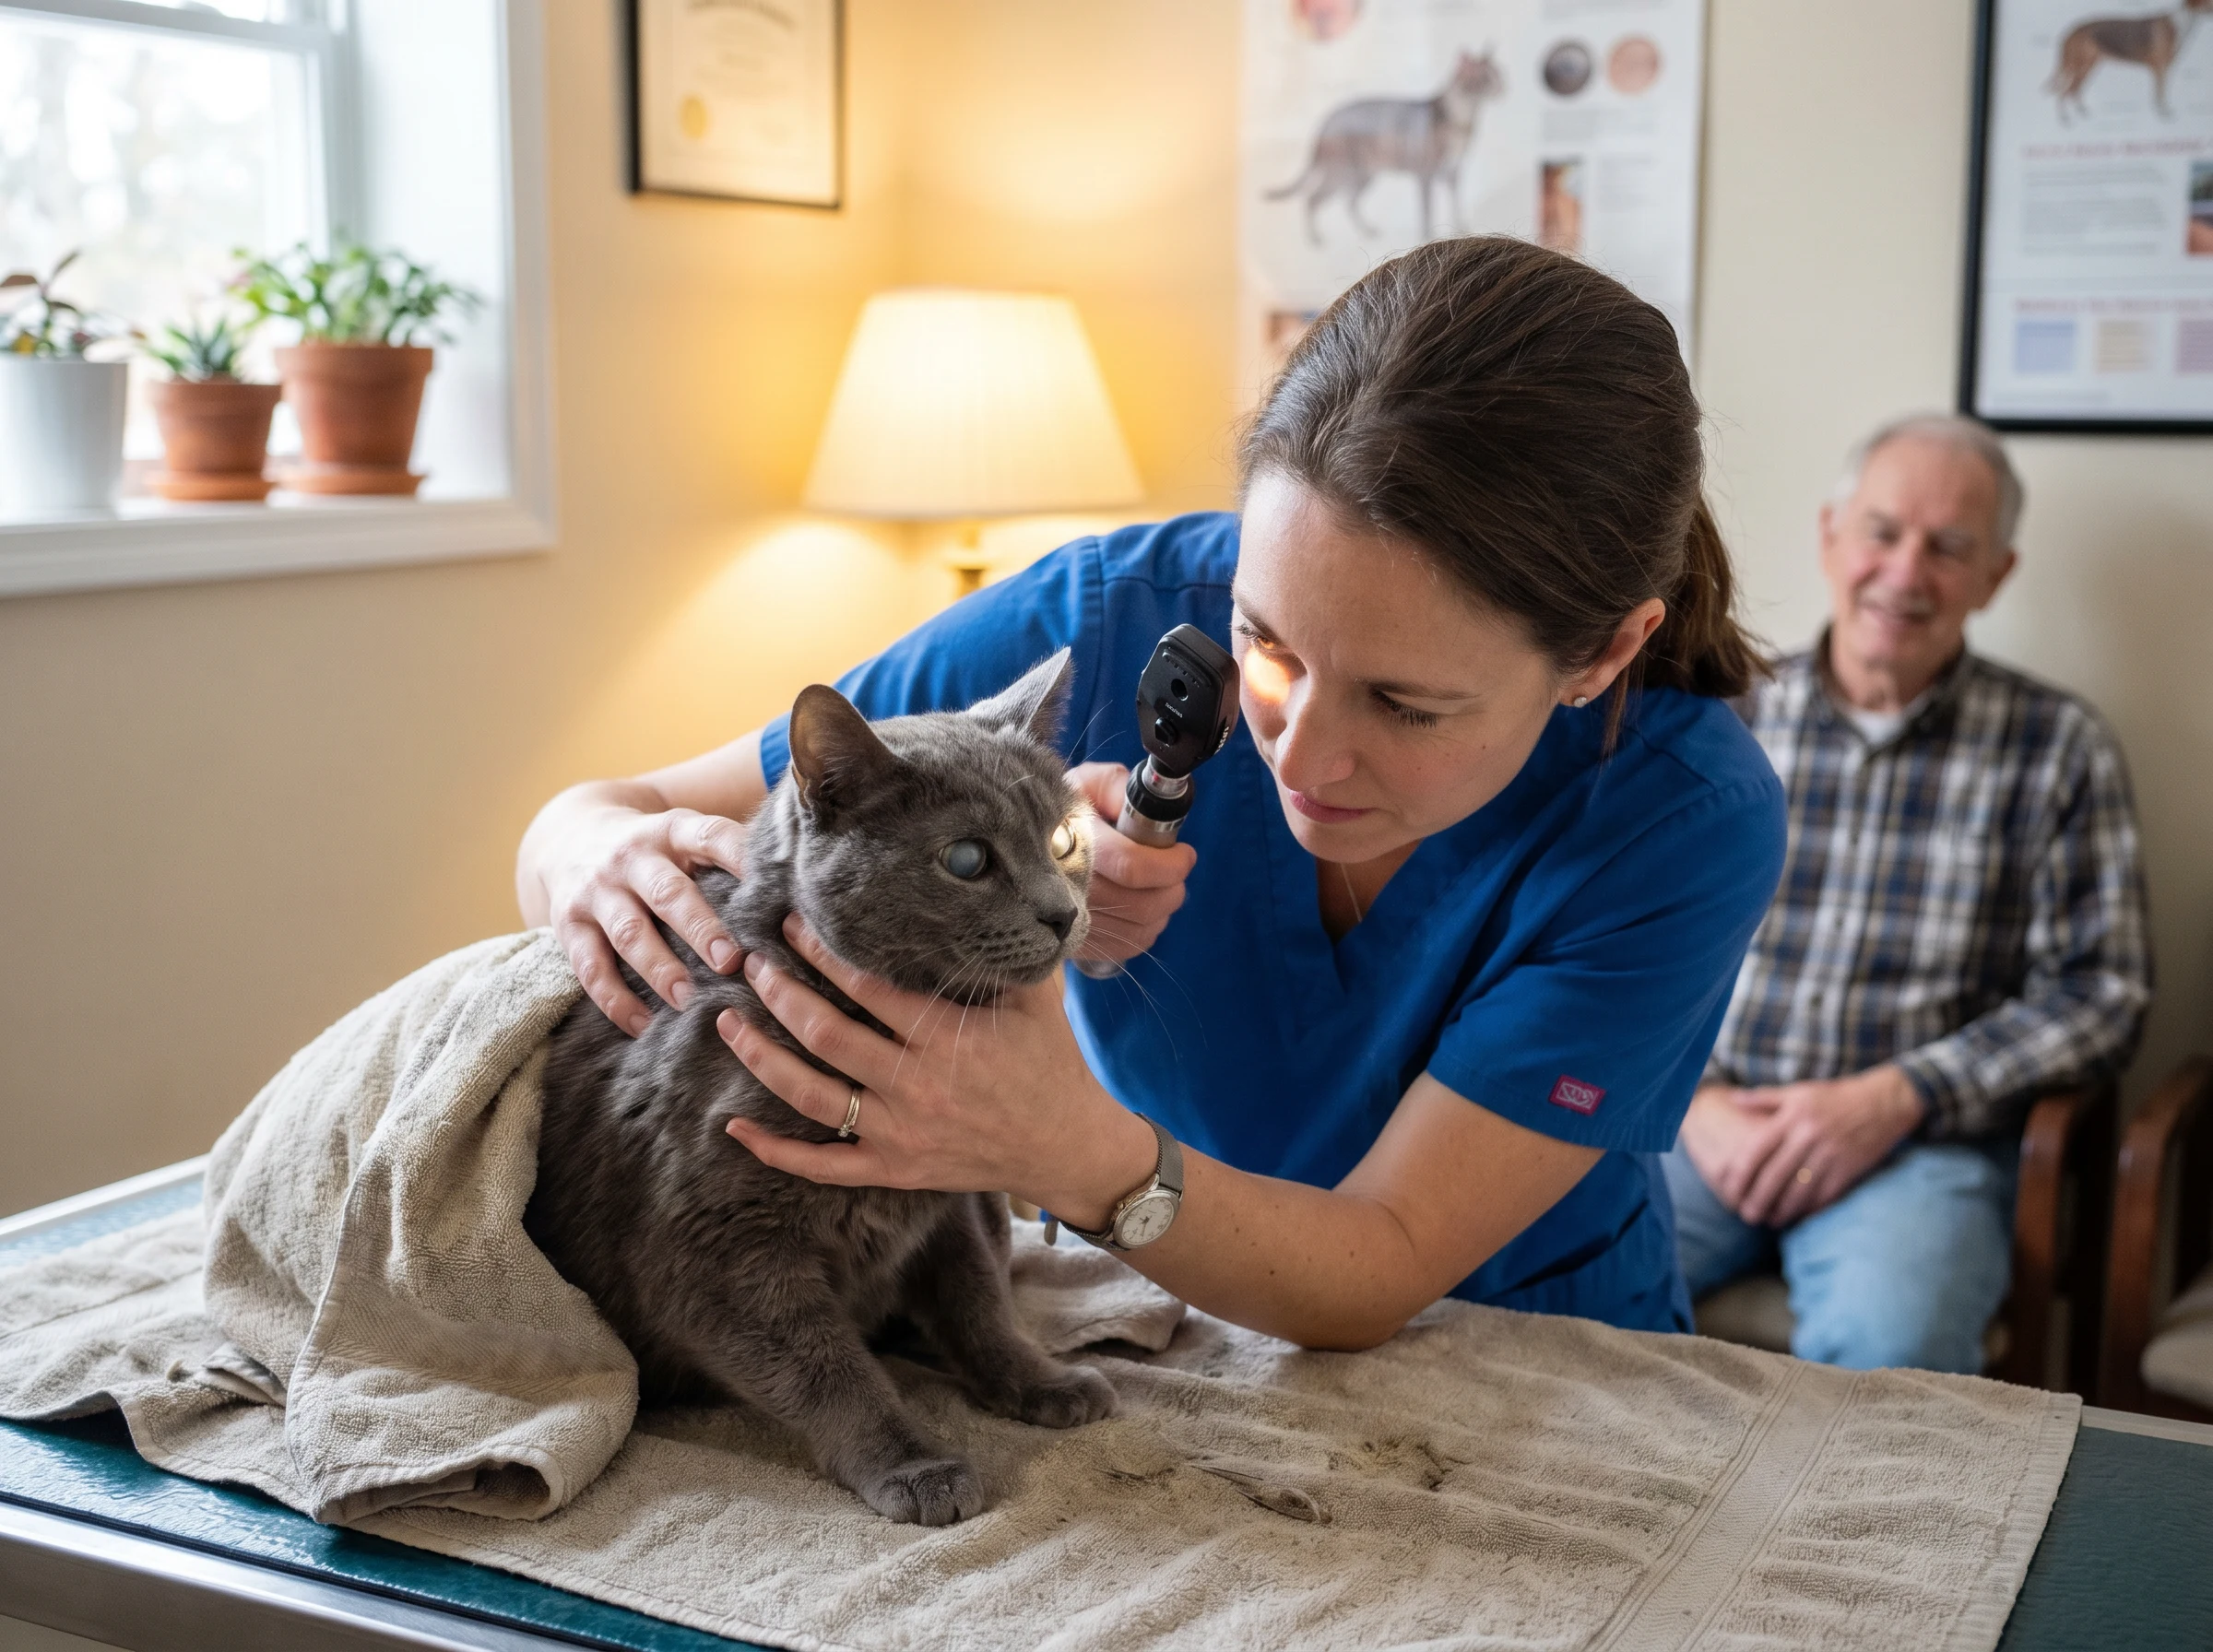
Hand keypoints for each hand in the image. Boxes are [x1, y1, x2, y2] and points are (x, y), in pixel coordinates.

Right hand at [538, 800, 749, 1034]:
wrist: (570, 835)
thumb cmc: (656, 851)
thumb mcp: (686, 838)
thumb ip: (728, 861)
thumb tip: (799, 900)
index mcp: (674, 831)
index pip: (711, 837)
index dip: (740, 857)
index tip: (772, 887)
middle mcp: (633, 857)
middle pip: (668, 892)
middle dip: (699, 927)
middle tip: (729, 961)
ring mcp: (598, 890)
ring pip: (629, 932)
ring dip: (659, 968)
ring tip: (686, 1000)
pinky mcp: (569, 923)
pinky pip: (590, 966)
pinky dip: (615, 999)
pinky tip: (643, 1024)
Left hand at [719, 915, 1156, 1224]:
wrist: (1066, 1146)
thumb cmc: (1052, 1063)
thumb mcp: (1037, 996)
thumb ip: (1001, 948)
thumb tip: (988, 889)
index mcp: (945, 1037)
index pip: (866, 986)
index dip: (822, 953)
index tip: (793, 925)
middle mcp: (913, 1085)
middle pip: (824, 1034)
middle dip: (780, 993)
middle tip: (751, 962)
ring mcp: (897, 1133)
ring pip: (809, 1096)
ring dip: (761, 1057)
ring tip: (727, 1022)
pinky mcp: (892, 1169)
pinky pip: (822, 1165)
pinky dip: (775, 1151)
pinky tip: (735, 1129)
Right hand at [1065, 762, 1197, 965]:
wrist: (1019, 848)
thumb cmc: (1063, 812)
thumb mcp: (1086, 783)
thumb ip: (1116, 787)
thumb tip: (1146, 809)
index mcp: (1073, 845)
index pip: (1132, 868)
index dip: (1170, 864)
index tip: (1184, 854)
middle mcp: (1069, 889)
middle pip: (1142, 905)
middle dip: (1172, 886)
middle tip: (1175, 869)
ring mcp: (1071, 922)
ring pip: (1140, 929)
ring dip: (1163, 908)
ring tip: (1160, 886)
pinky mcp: (1076, 943)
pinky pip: (1128, 946)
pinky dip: (1147, 929)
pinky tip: (1143, 908)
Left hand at [1685, 1069, 1925, 1227]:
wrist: (1883, 1103)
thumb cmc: (1835, 1097)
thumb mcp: (1799, 1091)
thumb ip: (1764, 1098)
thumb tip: (1733, 1099)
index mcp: (1792, 1117)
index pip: (1757, 1150)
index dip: (1740, 1174)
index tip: (1730, 1191)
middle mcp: (1809, 1136)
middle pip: (1775, 1175)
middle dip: (1757, 1200)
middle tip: (1746, 1215)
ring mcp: (1830, 1155)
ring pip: (1799, 1191)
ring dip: (1782, 1210)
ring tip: (1769, 1220)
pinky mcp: (1849, 1169)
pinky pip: (1825, 1195)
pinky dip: (1810, 1209)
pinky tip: (1798, 1216)